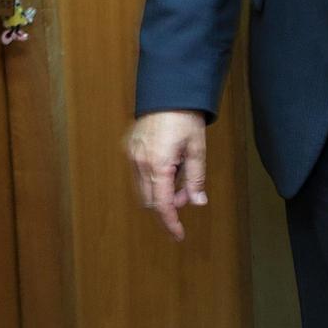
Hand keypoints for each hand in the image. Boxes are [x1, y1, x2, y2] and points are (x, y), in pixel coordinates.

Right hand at [126, 110, 208, 241]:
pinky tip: (170, 166)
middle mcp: (139, 163)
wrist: (168, 92)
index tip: (179, 235)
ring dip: (160, 192)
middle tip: (187, 194)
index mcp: (157, 165)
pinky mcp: (130, 149)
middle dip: (168, 204)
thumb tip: (197, 202)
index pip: (161, 204)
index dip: (171, 222)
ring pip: (143, 189)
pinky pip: (140, 175)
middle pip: (150, 200)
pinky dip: (154, 179)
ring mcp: (131, 156)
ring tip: (181, 176)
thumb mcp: (197, 149)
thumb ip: (196, 178)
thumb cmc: (185, 118)